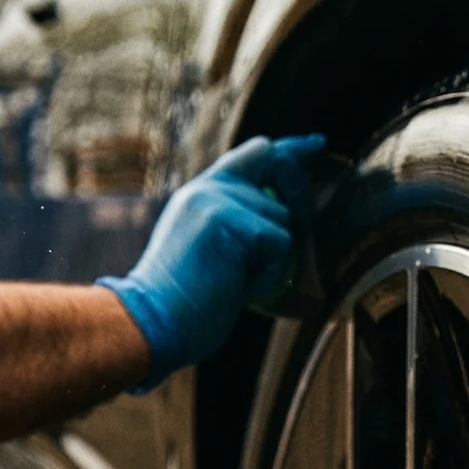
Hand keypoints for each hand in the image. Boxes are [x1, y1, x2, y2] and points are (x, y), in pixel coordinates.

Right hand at [97, 134, 325, 390]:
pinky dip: (270, 274)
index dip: (291, 150)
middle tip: (305, 222)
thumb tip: (287, 217)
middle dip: (301, 191)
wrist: (150, 324)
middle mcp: (208, 188)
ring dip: (275, 260)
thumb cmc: (185, 303)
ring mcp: (215, 199)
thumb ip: (239, 224)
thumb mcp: (213, 250)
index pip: (255, 155)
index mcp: (202, 193)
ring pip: (284, 218)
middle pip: (277, 161)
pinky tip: (238, 288)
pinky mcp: (227, 220)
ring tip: (237, 281)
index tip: (318, 144)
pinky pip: (281, 243)